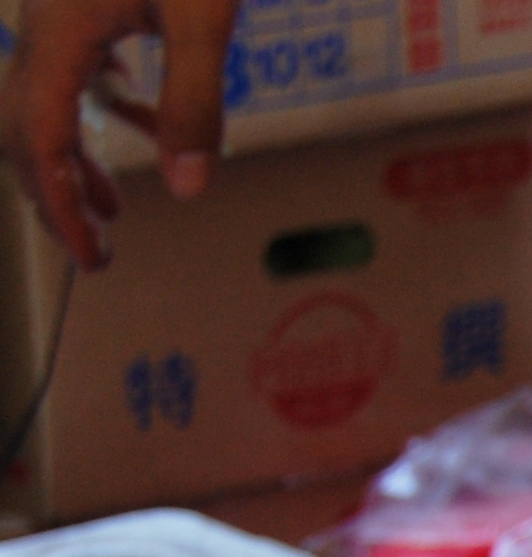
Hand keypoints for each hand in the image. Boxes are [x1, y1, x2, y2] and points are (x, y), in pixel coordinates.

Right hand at [0, 0, 240, 269]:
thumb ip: (194, 99)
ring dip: (74, 158)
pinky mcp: (84, 2)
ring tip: (111, 210)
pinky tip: (141, 124)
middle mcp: (44, 25)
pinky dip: (101, 110)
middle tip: (95, 251)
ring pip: (47, 101)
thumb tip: (187, 189)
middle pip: (27, 126)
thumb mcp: (205, 16)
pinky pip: (76, 70)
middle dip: (56, 193)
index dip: (59, 203)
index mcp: (60, 32)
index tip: (88, 256)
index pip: (40, 136)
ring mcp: (59, 12)